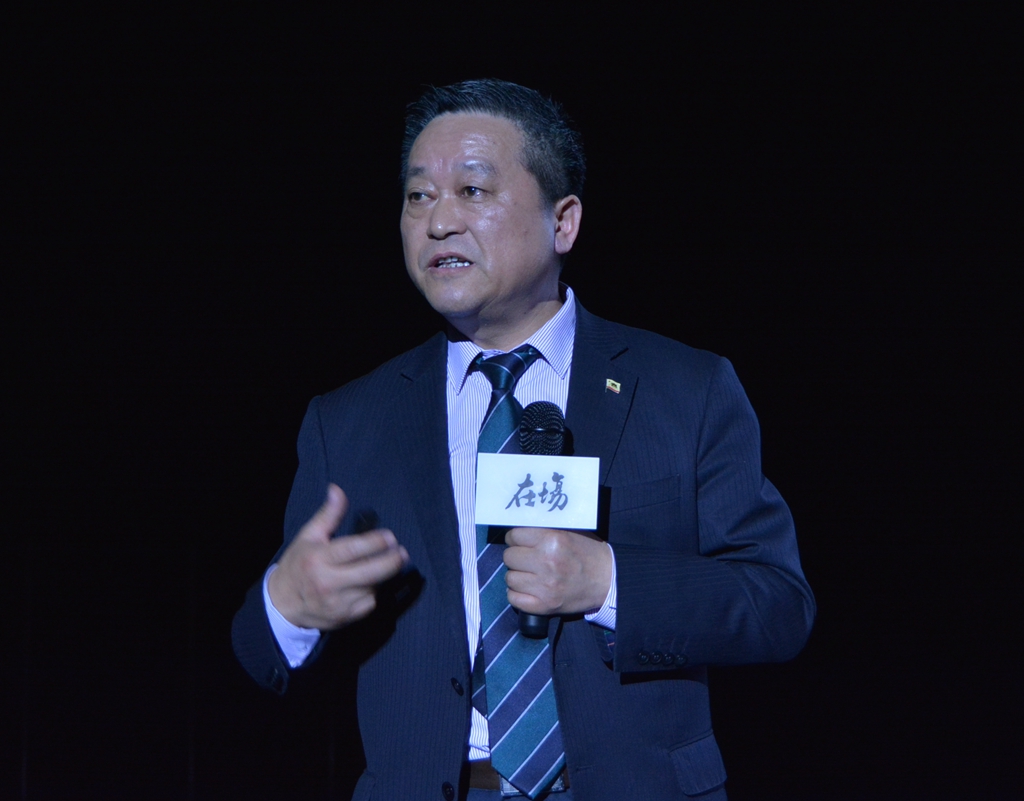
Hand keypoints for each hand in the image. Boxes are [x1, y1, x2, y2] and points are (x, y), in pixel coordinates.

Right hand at [268, 484, 408, 629]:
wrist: (283, 604)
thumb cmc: (298, 564)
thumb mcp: (308, 536)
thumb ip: (328, 514)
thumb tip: (337, 490)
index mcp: (319, 559)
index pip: (354, 550)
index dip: (376, 543)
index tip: (390, 537)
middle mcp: (329, 583)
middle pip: (371, 572)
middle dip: (392, 561)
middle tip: (402, 552)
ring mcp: (338, 603)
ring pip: (373, 587)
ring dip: (382, 576)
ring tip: (384, 564)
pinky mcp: (345, 618)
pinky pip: (369, 603)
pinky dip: (374, 592)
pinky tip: (370, 582)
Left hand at [503, 528, 610, 615]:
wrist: (608, 580)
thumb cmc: (588, 553)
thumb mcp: (570, 532)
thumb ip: (544, 529)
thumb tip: (518, 527)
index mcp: (553, 540)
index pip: (514, 536)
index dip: (516, 538)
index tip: (520, 542)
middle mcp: (546, 562)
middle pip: (509, 557)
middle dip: (516, 556)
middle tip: (526, 558)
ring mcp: (544, 586)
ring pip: (510, 578)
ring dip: (518, 575)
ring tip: (530, 574)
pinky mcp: (545, 605)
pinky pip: (513, 598)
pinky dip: (518, 594)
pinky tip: (529, 588)